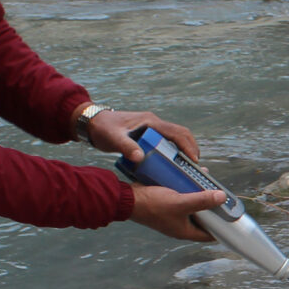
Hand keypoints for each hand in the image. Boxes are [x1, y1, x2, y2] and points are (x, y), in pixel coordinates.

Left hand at [83, 108, 198, 160]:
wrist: (93, 122)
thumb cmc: (103, 129)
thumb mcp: (114, 138)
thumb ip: (126, 147)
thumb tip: (140, 158)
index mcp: (150, 122)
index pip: (177, 132)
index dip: (187, 146)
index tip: (194, 160)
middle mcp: (154, 123)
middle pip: (181, 133)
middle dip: (191, 148)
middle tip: (195, 165)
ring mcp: (152, 127)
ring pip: (176, 137)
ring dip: (184, 149)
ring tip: (187, 165)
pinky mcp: (148, 133)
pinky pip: (168, 140)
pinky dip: (175, 150)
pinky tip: (173, 162)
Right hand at [128, 184, 223, 241]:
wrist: (128, 199)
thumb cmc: (153, 205)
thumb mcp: (181, 203)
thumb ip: (202, 201)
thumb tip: (222, 197)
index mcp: (184, 232)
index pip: (209, 234)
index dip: (221, 227)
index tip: (232, 217)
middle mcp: (179, 226)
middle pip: (203, 218)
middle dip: (212, 207)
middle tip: (222, 196)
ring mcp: (173, 215)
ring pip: (193, 207)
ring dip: (201, 196)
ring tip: (210, 184)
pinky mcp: (167, 205)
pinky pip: (183, 199)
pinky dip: (190, 191)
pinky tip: (193, 179)